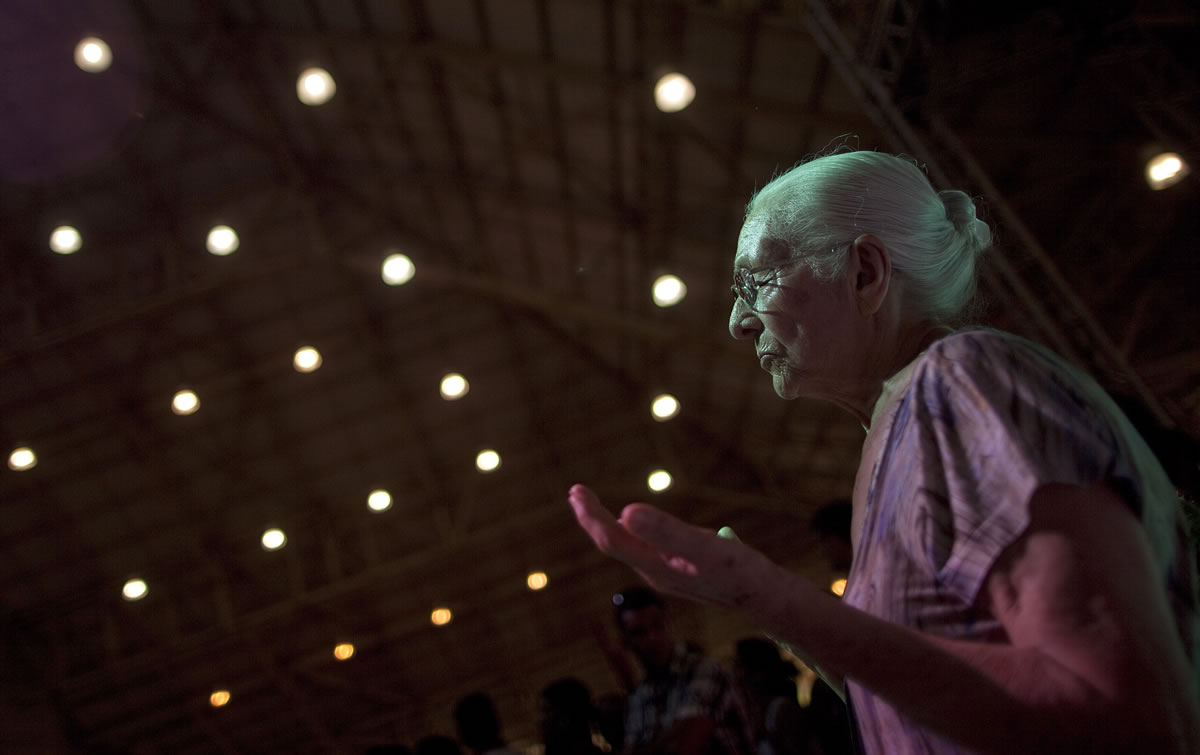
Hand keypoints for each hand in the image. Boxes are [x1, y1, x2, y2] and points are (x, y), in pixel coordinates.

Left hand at [567, 483, 774, 609]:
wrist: (767, 600)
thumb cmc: (740, 573)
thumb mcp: (705, 548)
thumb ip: (666, 531)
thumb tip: (625, 512)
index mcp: (655, 566)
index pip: (612, 538)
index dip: (592, 515)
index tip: (577, 491)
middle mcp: (655, 573)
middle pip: (614, 543)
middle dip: (592, 518)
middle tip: (575, 491)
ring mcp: (667, 574)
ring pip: (627, 547)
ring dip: (607, 525)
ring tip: (592, 505)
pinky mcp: (680, 572)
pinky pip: (643, 549)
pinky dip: (628, 532)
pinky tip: (631, 524)